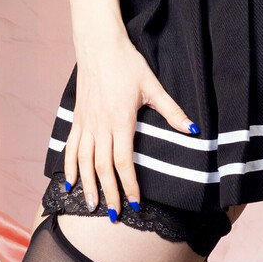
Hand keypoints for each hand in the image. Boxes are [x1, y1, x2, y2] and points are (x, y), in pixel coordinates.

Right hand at [62, 35, 198, 217]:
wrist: (99, 45)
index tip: (136, 205)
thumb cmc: (128, 64)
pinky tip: (70, 183)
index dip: (130, 186)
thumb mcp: (154, 87)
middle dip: (109, 194)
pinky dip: (69, 167)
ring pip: (84, 162)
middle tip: (114, 216)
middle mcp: (100, 126)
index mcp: (121, 121)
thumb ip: (172, 111)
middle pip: (103, 168)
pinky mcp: (77, 119)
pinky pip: (70, 148)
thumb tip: (193, 129)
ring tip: (92, 206)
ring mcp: (86, 123)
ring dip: (88, 186)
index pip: (124, 162)